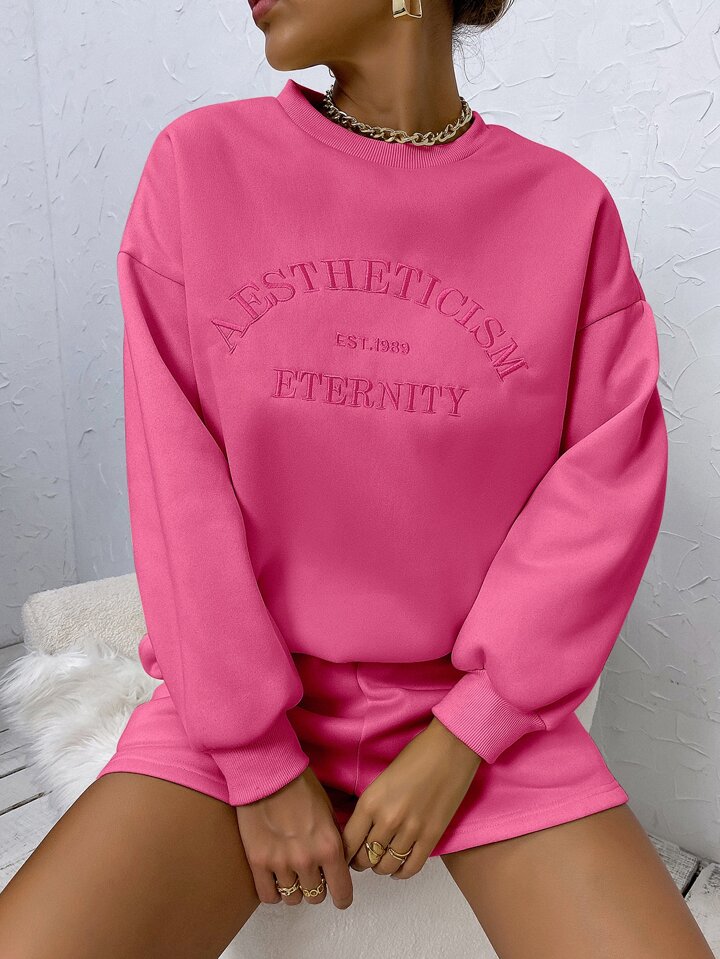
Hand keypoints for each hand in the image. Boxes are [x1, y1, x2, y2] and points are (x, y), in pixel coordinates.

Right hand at [235, 765, 353, 909]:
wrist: (267, 771)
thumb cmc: (299, 784)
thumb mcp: (328, 810)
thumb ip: (333, 839)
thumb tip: (337, 860)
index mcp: (329, 846)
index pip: (342, 892)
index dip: (342, 896)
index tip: (339, 895)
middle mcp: (307, 859)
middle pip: (315, 897)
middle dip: (316, 887)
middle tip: (311, 872)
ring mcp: (280, 863)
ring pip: (293, 898)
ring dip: (294, 888)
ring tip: (291, 872)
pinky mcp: (258, 861)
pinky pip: (269, 896)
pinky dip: (274, 891)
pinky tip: (275, 878)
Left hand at [341, 717, 482, 878]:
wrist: (451, 748)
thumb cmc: (417, 755)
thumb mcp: (382, 780)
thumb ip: (371, 806)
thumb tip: (360, 831)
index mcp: (370, 802)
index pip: (348, 842)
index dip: (344, 853)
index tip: (346, 854)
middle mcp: (387, 819)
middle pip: (365, 858)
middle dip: (361, 862)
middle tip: (362, 859)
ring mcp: (411, 830)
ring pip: (386, 866)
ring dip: (381, 867)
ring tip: (381, 861)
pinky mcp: (432, 836)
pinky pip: (411, 867)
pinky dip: (402, 872)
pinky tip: (398, 867)